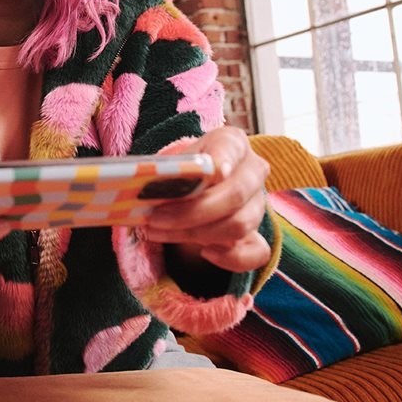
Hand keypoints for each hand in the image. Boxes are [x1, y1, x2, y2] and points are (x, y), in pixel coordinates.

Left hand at [141, 127, 271, 273]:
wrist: (196, 190)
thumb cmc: (182, 173)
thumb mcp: (173, 162)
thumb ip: (166, 171)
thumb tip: (143, 183)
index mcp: (232, 143)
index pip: (231, 151)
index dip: (223, 161)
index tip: (213, 172)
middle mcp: (252, 171)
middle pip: (234, 195)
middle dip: (190, 212)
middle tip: (154, 218)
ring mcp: (258, 205)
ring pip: (238, 225)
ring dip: (195, 234)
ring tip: (158, 233)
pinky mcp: (257, 234)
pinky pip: (256, 253)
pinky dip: (231, 258)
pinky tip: (205, 253)